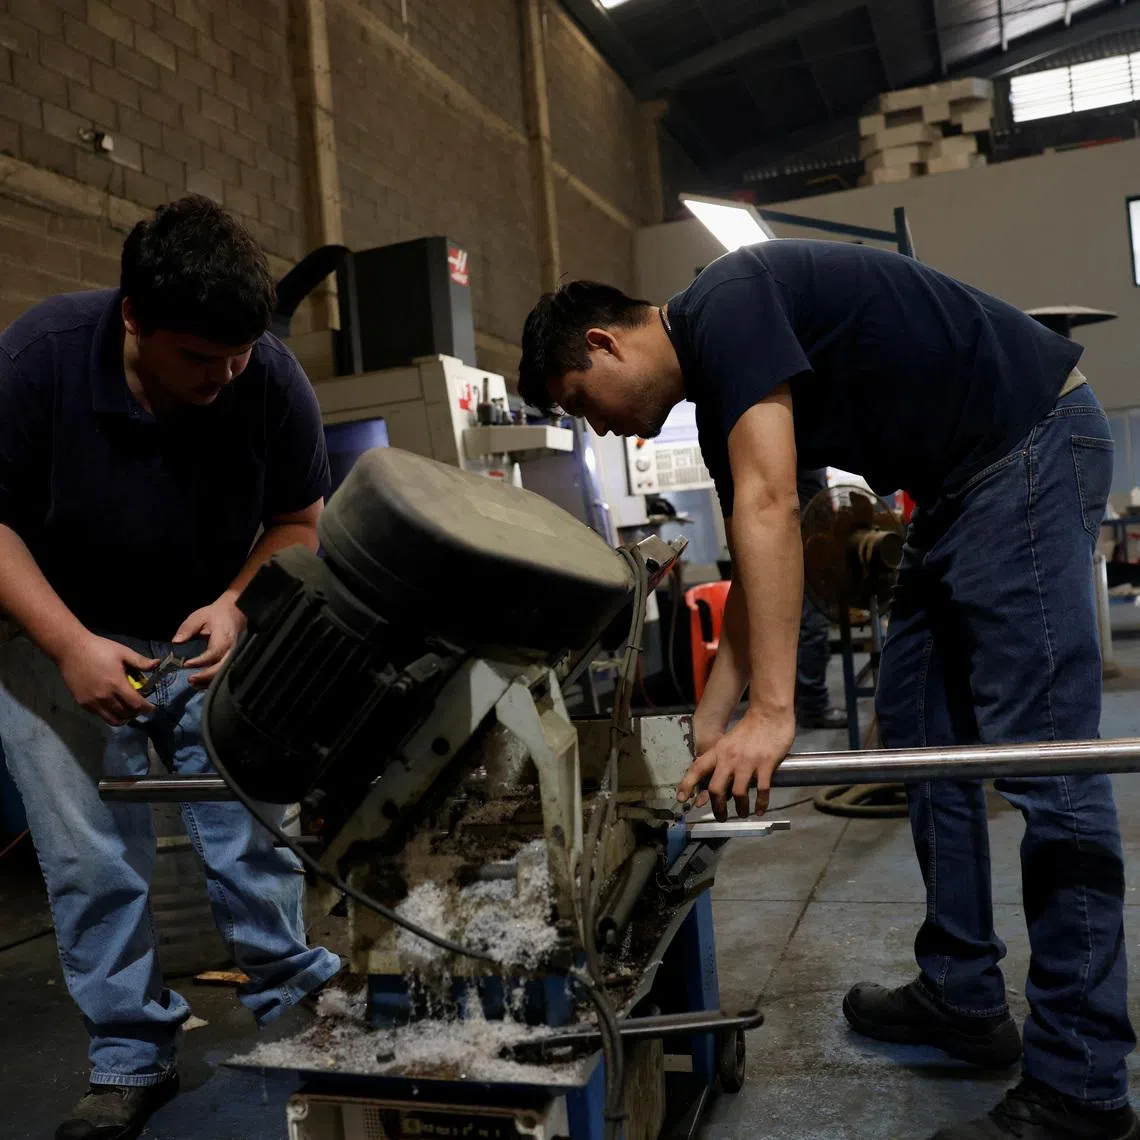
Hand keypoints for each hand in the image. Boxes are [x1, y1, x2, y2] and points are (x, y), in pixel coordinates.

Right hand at [57, 633, 158, 725]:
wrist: (71, 649)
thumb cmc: (99, 648)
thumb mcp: (123, 652)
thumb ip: (140, 661)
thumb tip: (157, 664)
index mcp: (117, 684)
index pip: (136, 704)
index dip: (147, 709)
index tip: (152, 709)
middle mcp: (105, 697)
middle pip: (126, 714)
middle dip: (136, 713)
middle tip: (140, 707)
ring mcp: (92, 702)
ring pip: (112, 719)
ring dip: (123, 717)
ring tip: (127, 710)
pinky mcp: (82, 703)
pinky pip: (100, 715)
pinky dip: (110, 714)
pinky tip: (113, 705)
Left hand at [173, 592, 245, 687]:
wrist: (235, 613)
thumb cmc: (215, 615)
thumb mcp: (199, 617)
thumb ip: (187, 629)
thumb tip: (176, 642)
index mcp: (224, 637)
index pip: (213, 653)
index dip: (200, 661)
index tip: (185, 664)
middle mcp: (232, 649)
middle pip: (221, 668)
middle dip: (206, 676)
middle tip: (190, 679)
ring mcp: (234, 656)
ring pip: (224, 674)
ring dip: (209, 681)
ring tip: (193, 684)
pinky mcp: (232, 660)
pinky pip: (225, 673)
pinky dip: (213, 681)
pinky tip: (201, 684)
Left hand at [676, 708, 794, 820]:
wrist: (769, 714)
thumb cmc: (749, 729)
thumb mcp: (729, 742)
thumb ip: (722, 761)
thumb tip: (715, 783)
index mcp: (718, 751)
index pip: (697, 769)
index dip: (687, 785)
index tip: (682, 800)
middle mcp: (729, 758)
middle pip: (715, 788)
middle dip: (717, 807)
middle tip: (720, 817)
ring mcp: (748, 762)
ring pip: (738, 793)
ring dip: (740, 809)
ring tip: (742, 814)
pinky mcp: (766, 764)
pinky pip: (762, 790)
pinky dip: (760, 803)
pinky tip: (760, 810)